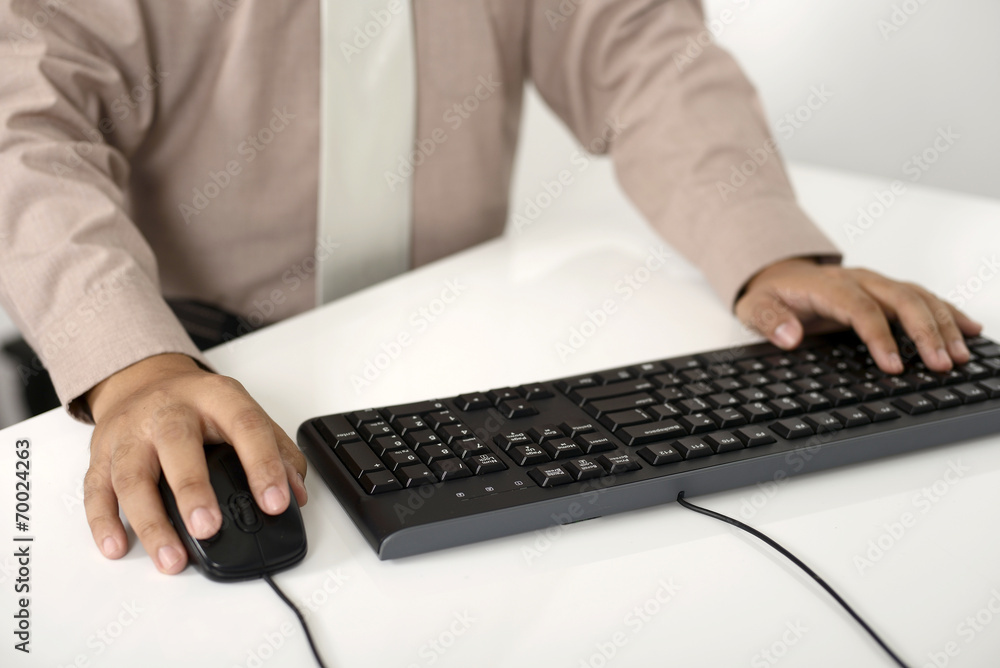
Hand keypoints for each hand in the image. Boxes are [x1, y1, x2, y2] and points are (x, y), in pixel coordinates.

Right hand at [83, 353, 307, 573]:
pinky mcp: (101, 454)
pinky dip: (104, 521)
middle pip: (177, 444)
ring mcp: (131, 432)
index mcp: (216, 397)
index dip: (264, 465)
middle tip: (208, 528)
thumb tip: (296, 493)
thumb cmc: (201, 405)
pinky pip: (97, 489)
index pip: (245, 426)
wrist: (145, 380)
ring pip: (131, 475)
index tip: (277, 503)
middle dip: (193, 489)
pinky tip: (118, 546)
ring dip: (151, 520)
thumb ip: (277, 450)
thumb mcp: (243, 412)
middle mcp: (169, 410)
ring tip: (172, 556)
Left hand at [734, 258, 982, 373]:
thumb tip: (789, 335)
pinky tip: (970, 329)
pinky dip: (948, 312)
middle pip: (900, 299)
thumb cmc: (769, 293)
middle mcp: (858, 280)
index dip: (879, 336)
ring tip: (959, 355)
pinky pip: (923, 298)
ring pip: (918, 297)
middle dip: (924, 331)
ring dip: (942, 325)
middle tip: (940, 364)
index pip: (860, 308)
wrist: (776, 273)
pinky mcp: (886, 291)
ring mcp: (876, 283)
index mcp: (827, 285)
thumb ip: (768, 320)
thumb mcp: (753, 306)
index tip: (892, 365)